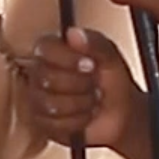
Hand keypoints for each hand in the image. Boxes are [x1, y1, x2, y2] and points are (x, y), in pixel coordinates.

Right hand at [23, 28, 139, 156]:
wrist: (121, 115)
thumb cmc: (113, 84)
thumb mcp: (112, 58)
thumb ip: (95, 42)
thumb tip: (74, 34)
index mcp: (54, 51)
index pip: (44, 48)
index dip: (68, 59)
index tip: (90, 65)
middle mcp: (40, 72)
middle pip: (47, 78)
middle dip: (80, 85)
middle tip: (94, 85)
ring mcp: (38, 98)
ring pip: (50, 104)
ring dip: (80, 104)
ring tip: (91, 100)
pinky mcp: (41, 121)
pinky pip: (53, 124)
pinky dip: (77, 122)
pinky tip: (84, 115)